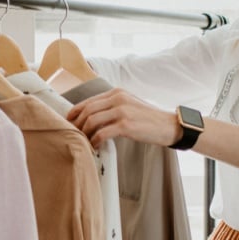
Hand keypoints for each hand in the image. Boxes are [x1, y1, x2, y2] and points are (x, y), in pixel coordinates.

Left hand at [65, 87, 179, 148]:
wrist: (169, 126)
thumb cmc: (149, 119)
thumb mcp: (129, 105)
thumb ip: (112, 107)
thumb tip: (93, 118)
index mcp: (117, 92)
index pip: (89, 100)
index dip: (75, 111)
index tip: (69, 121)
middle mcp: (118, 98)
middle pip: (87, 110)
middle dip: (77, 123)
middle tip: (72, 135)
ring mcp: (122, 110)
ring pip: (92, 120)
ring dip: (84, 133)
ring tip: (83, 142)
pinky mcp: (126, 124)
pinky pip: (102, 132)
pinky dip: (95, 140)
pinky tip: (95, 146)